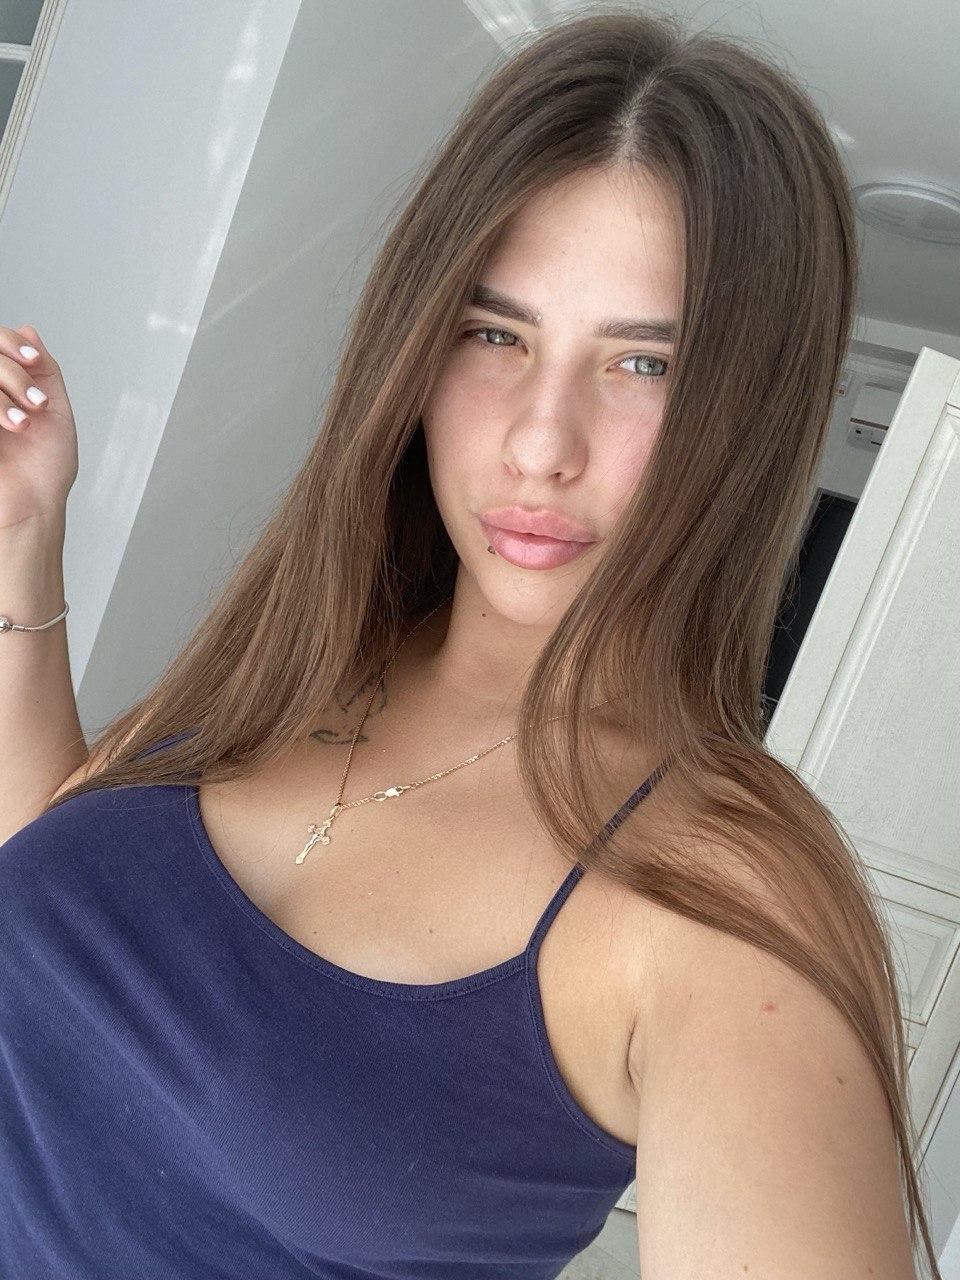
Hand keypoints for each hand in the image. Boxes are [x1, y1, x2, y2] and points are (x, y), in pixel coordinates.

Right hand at [0, 323, 78, 532]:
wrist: (33, 507)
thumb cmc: (45, 471)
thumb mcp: (57, 412)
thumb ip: (44, 370)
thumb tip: (29, 330)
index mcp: (6, 388)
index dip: (11, 343)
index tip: (34, 360)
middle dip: (14, 372)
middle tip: (36, 403)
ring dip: (7, 389)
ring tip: (23, 422)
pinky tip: (12, 426)